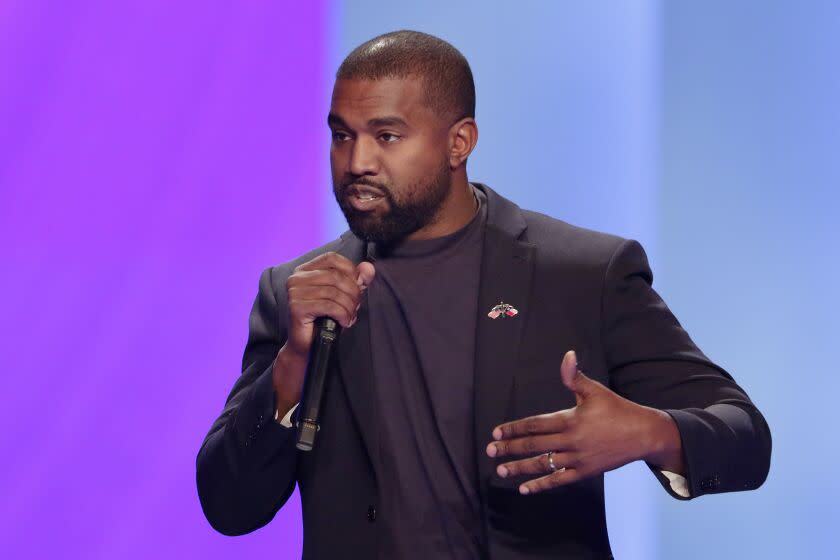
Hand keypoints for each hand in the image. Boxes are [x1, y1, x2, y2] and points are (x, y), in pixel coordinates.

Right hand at [273, 252, 374, 413]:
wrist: (308, 347)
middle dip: (353, 293)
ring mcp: (294, 292)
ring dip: (349, 306)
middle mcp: (296, 278)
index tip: (357, 287)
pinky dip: (342, 314)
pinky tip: (345, 322)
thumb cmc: (325, 320)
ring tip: (350, 316)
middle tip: (356, 307)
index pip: (332, 258)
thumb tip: (369, 268)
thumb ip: (357, 280)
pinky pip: (329, 305)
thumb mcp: (344, 296)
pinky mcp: (296, 308)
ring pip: (334, 292)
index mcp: (305, 270)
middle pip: (336, 276)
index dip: (350, 270)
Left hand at [485, 350, 682, 494]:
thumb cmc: (618, 409)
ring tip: (501, 471)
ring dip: (520, 468)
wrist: (643, 434)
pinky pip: (559, 480)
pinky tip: (525, 489)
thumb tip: (567, 355)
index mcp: (569, 419)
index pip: (534, 425)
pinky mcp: (585, 472)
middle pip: (534, 445)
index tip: (496, 433)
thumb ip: (574, 377)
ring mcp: (577, 459)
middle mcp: (570, 441)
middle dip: (510, 449)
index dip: (514, 428)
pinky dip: (541, 485)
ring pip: (543, 465)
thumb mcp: (595, 390)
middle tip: (491, 452)